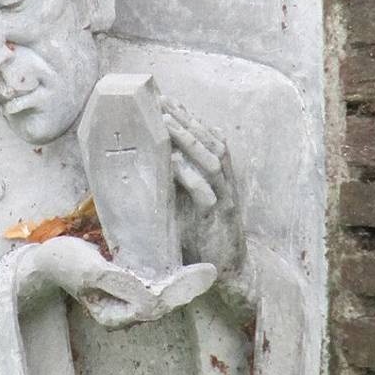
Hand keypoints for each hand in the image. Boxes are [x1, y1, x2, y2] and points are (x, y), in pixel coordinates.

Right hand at [21, 236, 214, 329]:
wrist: (45, 260)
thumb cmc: (65, 262)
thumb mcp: (91, 271)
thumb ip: (119, 284)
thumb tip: (152, 299)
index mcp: (114, 315)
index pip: (155, 306)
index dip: (179, 291)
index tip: (200, 274)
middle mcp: (122, 313)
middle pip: (162, 304)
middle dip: (186, 289)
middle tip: (208, 272)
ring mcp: (124, 301)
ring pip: (160, 297)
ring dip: (181, 285)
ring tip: (204, 271)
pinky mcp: (126, 288)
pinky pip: (153, 286)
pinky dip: (169, 278)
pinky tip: (184, 268)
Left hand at [161, 98, 246, 281]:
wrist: (229, 275)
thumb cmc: (203, 239)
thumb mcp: (185, 207)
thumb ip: (174, 186)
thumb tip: (145, 165)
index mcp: (221, 178)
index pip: (209, 139)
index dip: (191, 118)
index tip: (168, 99)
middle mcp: (227, 184)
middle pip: (212, 142)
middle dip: (187, 119)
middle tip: (162, 100)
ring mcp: (226, 201)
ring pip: (212, 161)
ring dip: (188, 139)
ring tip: (165, 122)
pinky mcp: (219, 220)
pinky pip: (205, 193)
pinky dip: (189, 175)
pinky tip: (172, 161)